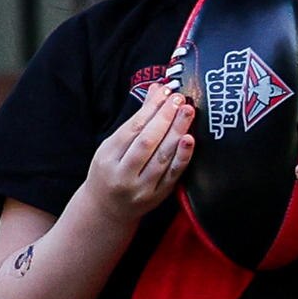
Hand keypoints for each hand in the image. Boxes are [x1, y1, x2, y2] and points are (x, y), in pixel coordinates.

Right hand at [81, 85, 197, 221]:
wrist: (107, 209)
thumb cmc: (111, 170)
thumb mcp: (113, 145)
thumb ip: (137, 120)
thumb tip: (157, 89)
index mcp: (107, 156)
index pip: (132, 128)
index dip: (150, 109)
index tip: (166, 92)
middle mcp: (122, 172)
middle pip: (147, 141)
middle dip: (165, 117)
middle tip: (179, 99)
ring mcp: (141, 186)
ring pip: (161, 156)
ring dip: (177, 131)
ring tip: (187, 111)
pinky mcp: (158, 196)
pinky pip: (173, 174)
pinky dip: (182, 156)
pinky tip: (190, 140)